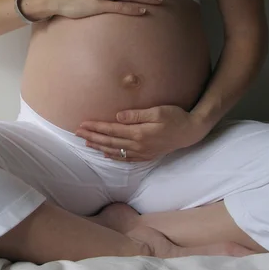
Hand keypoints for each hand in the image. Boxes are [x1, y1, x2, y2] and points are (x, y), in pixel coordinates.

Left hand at [75, 105, 211, 161]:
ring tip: (86, 142)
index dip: (96, 127)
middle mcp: (138, 145)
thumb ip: (136, 115)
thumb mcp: (157, 111)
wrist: (191, 132)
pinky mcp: (146, 156)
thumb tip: (117, 117)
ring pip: (115, 151)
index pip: (111, 130)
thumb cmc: (175, 117)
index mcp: (139, 133)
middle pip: (109, 141)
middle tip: (77, 133)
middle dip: (92, 137)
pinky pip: (126, 158)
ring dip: (99, 147)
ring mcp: (142, 152)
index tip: (83, 124)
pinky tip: (105, 155)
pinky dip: (114, 157)